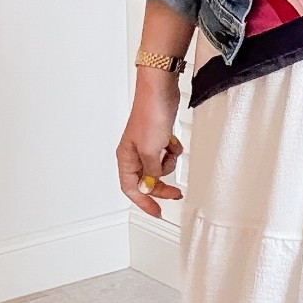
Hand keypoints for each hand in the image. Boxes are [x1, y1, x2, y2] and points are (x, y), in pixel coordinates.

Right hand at [116, 78, 183, 219]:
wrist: (160, 90)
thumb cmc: (150, 114)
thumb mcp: (151, 150)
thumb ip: (150, 172)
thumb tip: (149, 186)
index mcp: (126, 157)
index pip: (131, 188)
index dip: (143, 202)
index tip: (156, 212)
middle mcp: (134, 153)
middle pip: (147, 180)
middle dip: (161, 186)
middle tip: (176, 194)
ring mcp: (146, 145)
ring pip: (159, 167)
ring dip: (168, 163)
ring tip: (169, 150)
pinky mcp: (158, 138)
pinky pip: (167, 154)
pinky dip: (172, 150)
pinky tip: (172, 141)